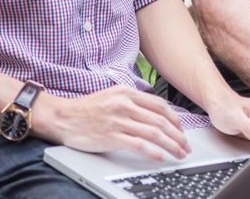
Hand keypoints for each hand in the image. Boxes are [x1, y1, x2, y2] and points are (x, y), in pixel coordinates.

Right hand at [33, 86, 189, 161]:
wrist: (63, 117)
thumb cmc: (86, 109)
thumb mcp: (111, 96)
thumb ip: (131, 102)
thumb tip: (154, 113)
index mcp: (126, 92)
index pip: (159, 105)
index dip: (175, 118)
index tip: (181, 129)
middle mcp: (124, 104)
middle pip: (160, 120)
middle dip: (177, 135)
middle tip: (185, 145)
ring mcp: (118, 120)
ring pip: (153, 132)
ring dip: (170, 144)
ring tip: (179, 153)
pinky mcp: (111, 136)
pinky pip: (139, 145)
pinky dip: (153, 152)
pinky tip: (161, 158)